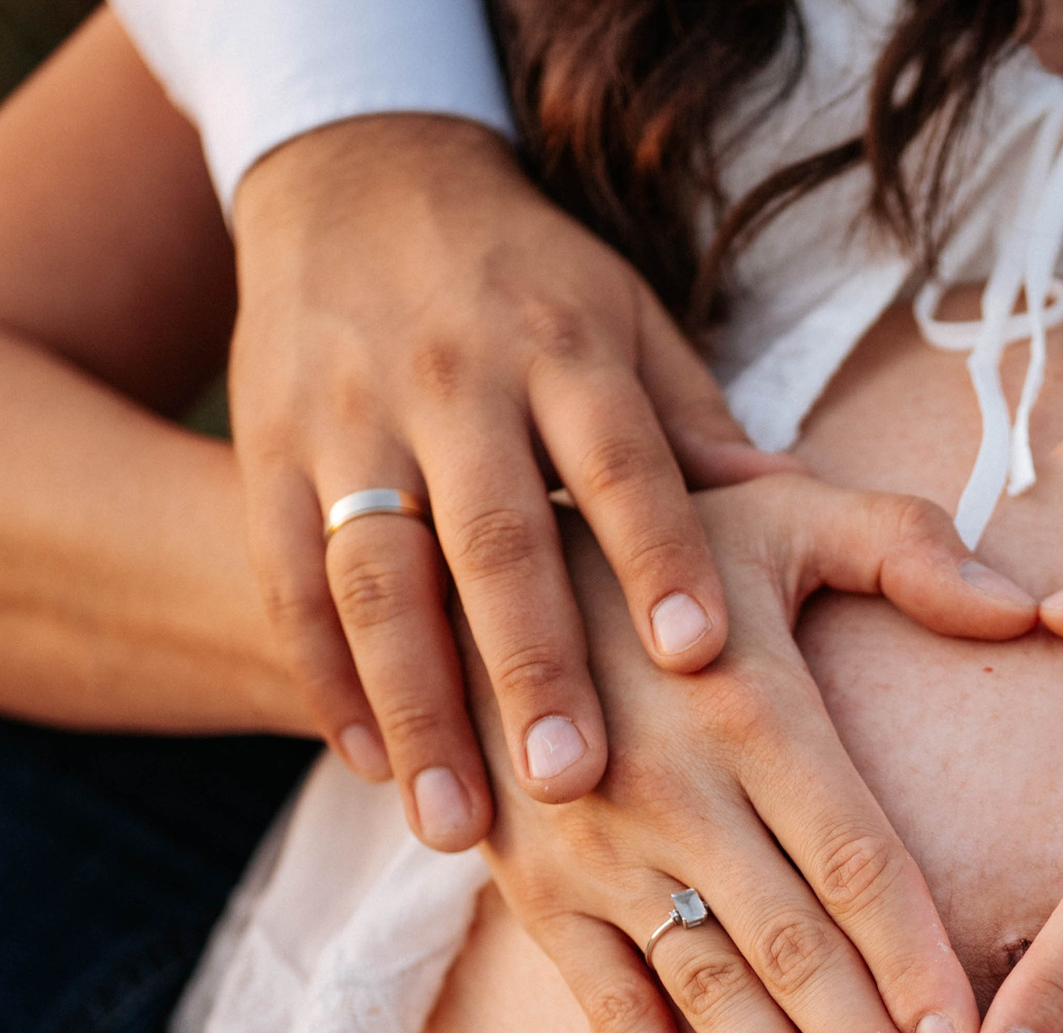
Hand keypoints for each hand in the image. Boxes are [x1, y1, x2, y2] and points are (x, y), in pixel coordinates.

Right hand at [231, 115, 798, 853]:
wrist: (357, 176)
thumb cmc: (532, 283)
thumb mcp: (628, 320)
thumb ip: (698, 426)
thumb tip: (793, 505)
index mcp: (568, 352)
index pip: (622, 462)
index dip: (658, 556)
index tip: (699, 656)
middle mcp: (457, 384)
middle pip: (495, 539)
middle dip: (530, 665)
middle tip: (574, 781)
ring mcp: (351, 419)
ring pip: (378, 579)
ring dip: (416, 707)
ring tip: (456, 826)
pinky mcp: (269, 450)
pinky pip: (290, 579)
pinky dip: (323, 676)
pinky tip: (367, 764)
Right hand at [465, 476, 1038, 1032]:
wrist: (458, 563)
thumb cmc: (658, 545)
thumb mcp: (778, 515)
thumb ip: (904, 547)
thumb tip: (1030, 610)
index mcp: (750, 707)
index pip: (855, 858)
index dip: (915, 961)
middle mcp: (672, 789)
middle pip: (792, 944)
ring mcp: (596, 848)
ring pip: (705, 985)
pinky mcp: (533, 887)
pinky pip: (597, 999)